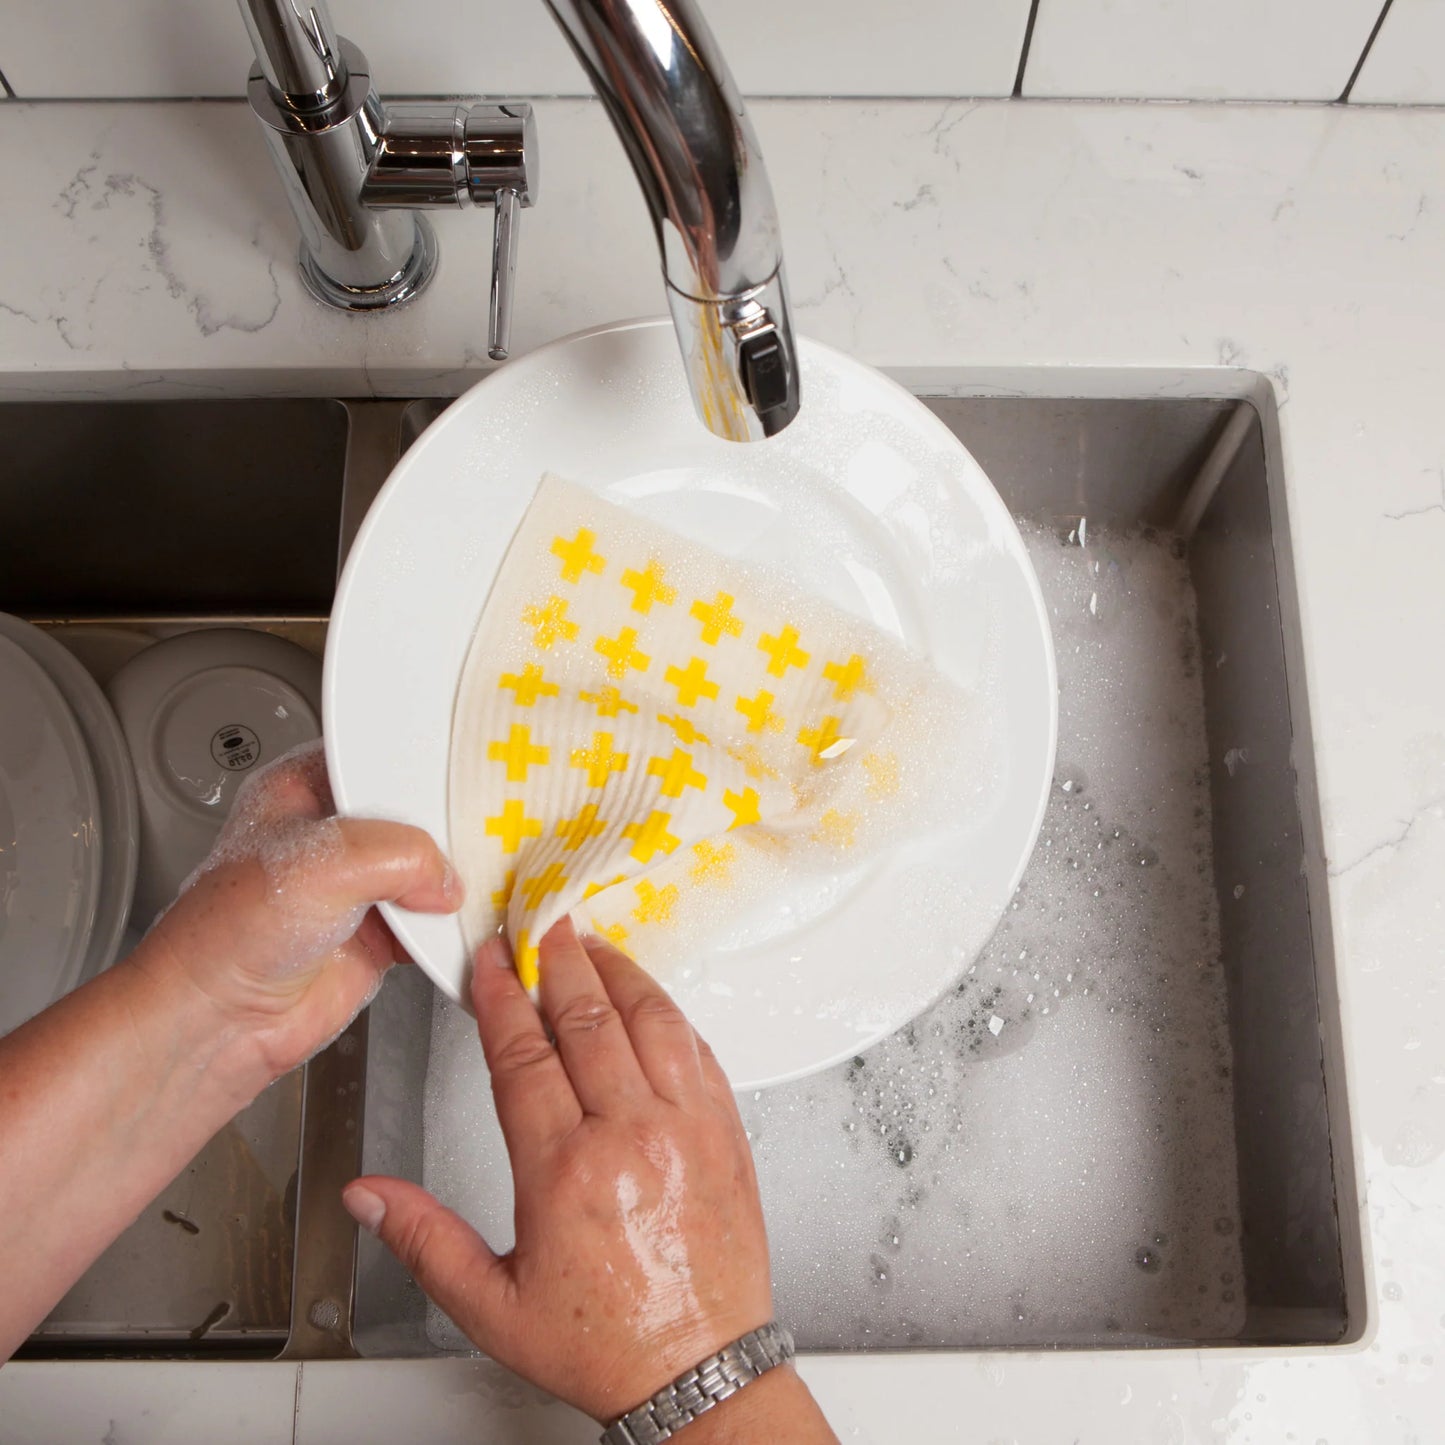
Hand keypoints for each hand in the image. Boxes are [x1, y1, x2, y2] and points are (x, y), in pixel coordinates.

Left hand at [128, 741, 462, 1079]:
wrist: (219, 1021)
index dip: (422, 766)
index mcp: (307, 789)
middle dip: (444, 829)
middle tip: (477, 833)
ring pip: (427, 871)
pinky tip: (456, 920)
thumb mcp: (322, 864)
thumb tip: (444, 877)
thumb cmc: (228, 934)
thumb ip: (400, 854)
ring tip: (473, 877)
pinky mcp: (377, 933)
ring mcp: (357, 886)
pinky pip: (430, 922)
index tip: (463, 777)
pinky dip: (447, 926)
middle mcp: (334, 835)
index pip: (382, 759)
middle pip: (414, 816)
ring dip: (449, 881)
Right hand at [343, 919, 772, 1422]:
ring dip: (616, 973)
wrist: (701, 1372)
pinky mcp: (728, 1132)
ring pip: (649, 1020)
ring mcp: (687, 1128)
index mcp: (566, 1171)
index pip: (523, 1053)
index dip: (499, 995)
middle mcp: (631, 1136)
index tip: (488, 961)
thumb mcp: (492, 1307)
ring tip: (591, 945)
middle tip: (538, 925)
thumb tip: (368, 1195)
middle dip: (556, 960)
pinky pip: (699, 1050)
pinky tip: (650, 1000)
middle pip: (586, 1018)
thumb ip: (423, 1240)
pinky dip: (669, 1013)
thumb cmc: (605, 1343)